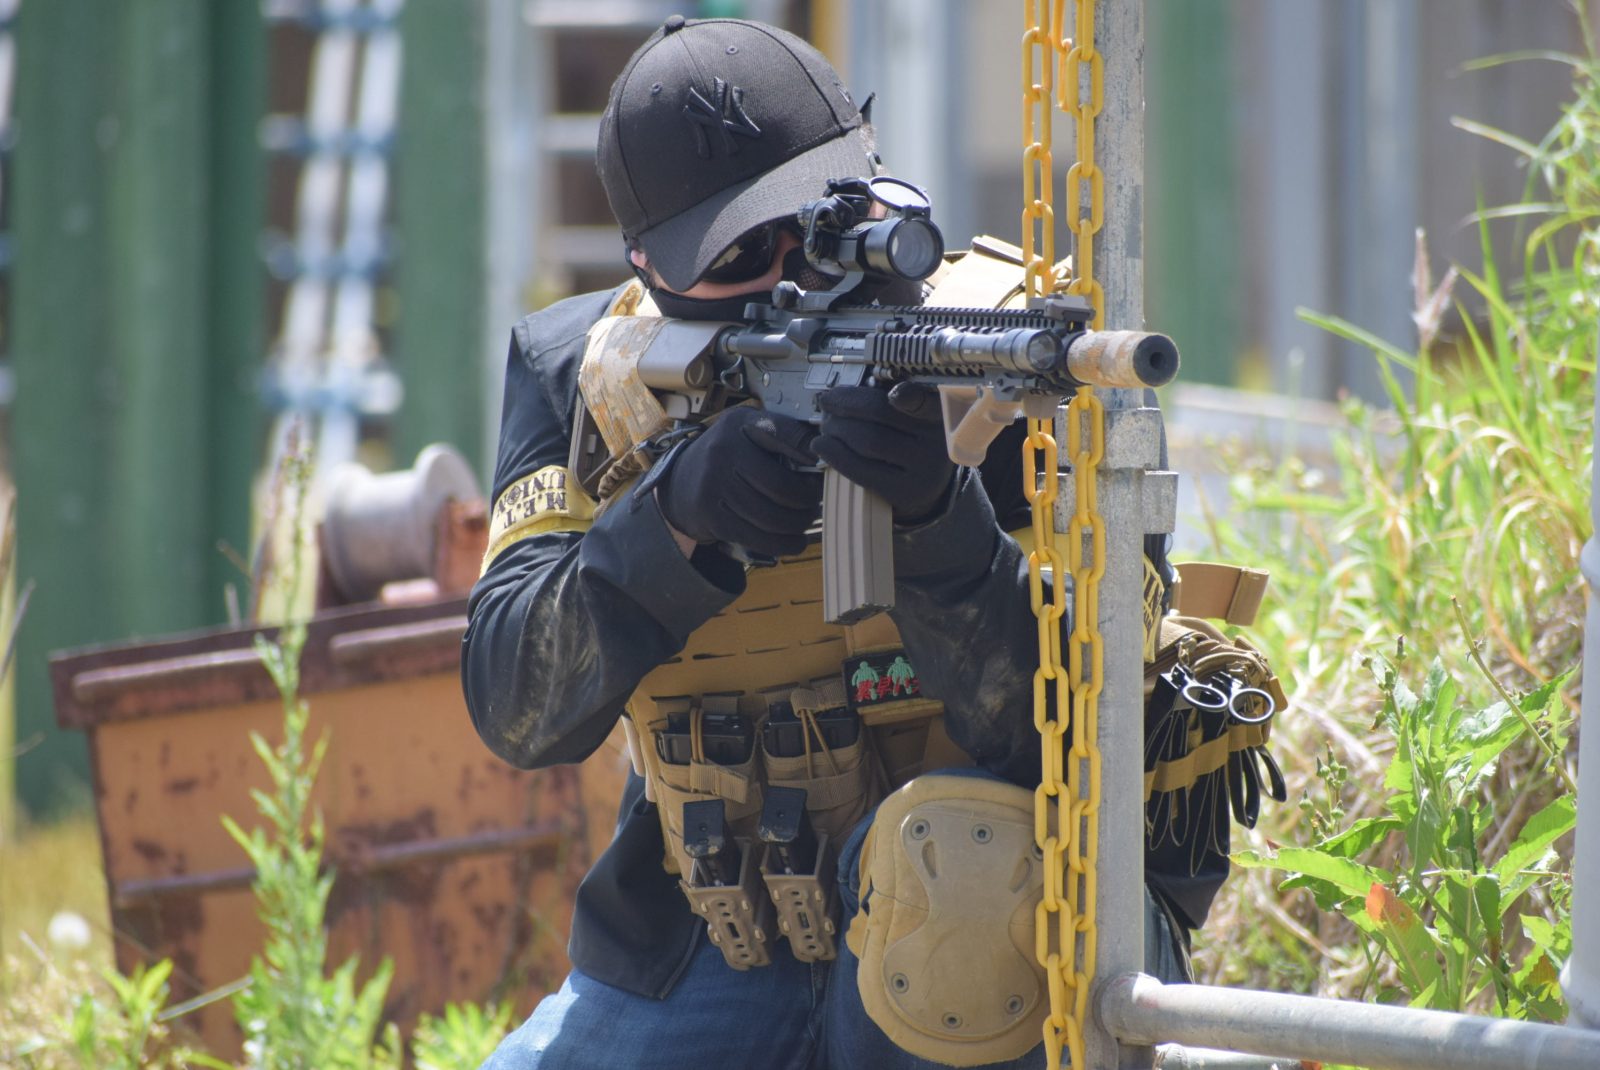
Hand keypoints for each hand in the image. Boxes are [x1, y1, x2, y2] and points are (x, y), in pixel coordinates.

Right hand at [657, 407, 822, 558]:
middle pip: (783, 487)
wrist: (681, 483)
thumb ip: (783, 437)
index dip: (813, 453)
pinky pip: (759, 538)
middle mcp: (723, 452)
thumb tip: (827, 457)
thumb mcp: (749, 432)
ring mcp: (714, 486)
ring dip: (799, 524)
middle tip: (816, 502)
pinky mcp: (713, 518)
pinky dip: (785, 543)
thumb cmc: (730, 456)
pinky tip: (796, 540)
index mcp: (740, 424)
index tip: (826, 467)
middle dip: (809, 500)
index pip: (787, 435)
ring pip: (773, 517)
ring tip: (806, 519)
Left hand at [813, 383, 954, 522]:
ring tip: (826, 424)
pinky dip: (834, 454)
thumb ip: (884, 401)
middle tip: (827, 402)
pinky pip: (860, 470)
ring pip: (868, 440)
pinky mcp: (903, 492)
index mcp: (938, 413)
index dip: (910, 397)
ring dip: (836, 428)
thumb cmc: (908, 440)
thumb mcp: (910, 417)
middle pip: (880, 413)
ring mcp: (922, 470)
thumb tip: (837, 394)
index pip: (923, 402)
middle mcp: (936, 441)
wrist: (923, 484)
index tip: (895, 393)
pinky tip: (821, 445)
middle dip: (845, 404)